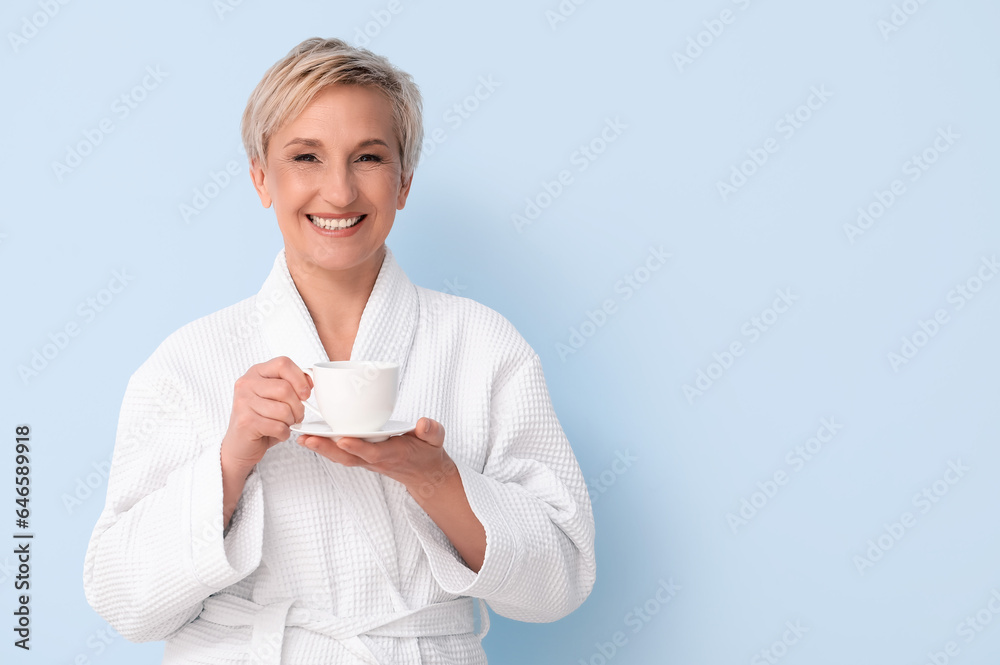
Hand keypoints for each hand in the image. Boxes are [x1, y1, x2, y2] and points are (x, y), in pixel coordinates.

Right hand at [221, 356, 311, 475]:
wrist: (240, 445)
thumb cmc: (263, 419)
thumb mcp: (278, 397)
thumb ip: (293, 384)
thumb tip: (311, 378)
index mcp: (256, 372)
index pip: (283, 364)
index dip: (300, 379)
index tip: (305, 394)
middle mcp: (246, 383)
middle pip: (285, 389)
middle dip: (298, 407)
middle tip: (296, 416)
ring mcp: (243, 402)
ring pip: (283, 410)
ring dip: (291, 422)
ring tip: (285, 424)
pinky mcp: (245, 422)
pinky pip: (278, 426)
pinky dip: (284, 433)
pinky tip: (278, 433)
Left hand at [300, 416, 487, 571]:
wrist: (424, 472)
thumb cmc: (428, 451)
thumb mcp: (435, 439)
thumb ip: (431, 431)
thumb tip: (423, 424)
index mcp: (394, 454)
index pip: (374, 452)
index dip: (358, 447)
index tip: (343, 438)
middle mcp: (376, 459)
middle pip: (348, 457)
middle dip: (327, 449)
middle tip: (307, 438)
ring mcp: (368, 460)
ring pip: (341, 457)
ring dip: (321, 449)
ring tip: (302, 437)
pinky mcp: (362, 457)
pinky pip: (341, 454)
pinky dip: (325, 448)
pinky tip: (310, 438)